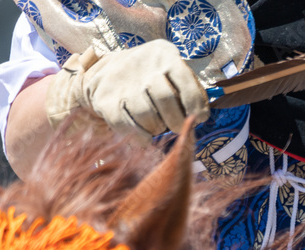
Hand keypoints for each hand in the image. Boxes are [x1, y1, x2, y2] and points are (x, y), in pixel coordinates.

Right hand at [45, 40, 209, 139]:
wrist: (108, 69)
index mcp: (165, 55)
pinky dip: (139, 138)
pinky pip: (125, 125)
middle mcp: (143, 64)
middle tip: (176, 128)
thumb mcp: (173, 72)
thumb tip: (199, 118)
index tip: (199, 118)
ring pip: (146, 114)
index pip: (185, 80)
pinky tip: (145, 139)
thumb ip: (189, 91)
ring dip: (156, 129)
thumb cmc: (154, 77)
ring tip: (157, 127)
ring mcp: (121, 81)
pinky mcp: (105, 99)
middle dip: (176, 121)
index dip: (195, 104)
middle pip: (164, 99)